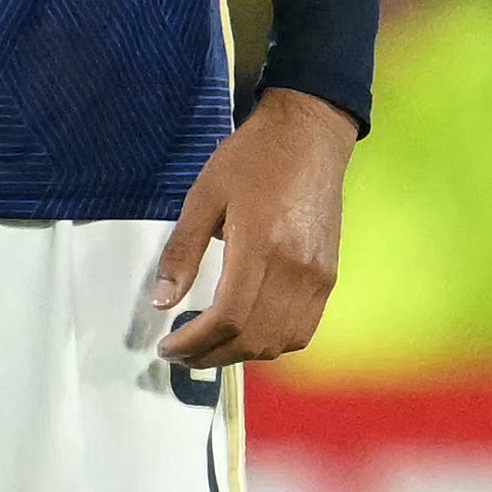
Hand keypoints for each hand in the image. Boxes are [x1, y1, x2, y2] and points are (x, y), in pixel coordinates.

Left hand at [151, 86, 355, 368]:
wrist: (310, 136)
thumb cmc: (252, 159)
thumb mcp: (203, 196)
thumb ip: (182, 252)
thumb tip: (161, 300)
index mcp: (262, 247)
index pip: (228, 318)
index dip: (194, 342)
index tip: (167, 347)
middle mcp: (297, 269)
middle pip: (254, 338)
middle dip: (211, 356)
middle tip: (180, 353)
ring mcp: (319, 276)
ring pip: (281, 341)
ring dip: (241, 354)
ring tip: (207, 346)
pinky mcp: (329, 276)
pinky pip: (303, 328)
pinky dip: (271, 342)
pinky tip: (244, 333)